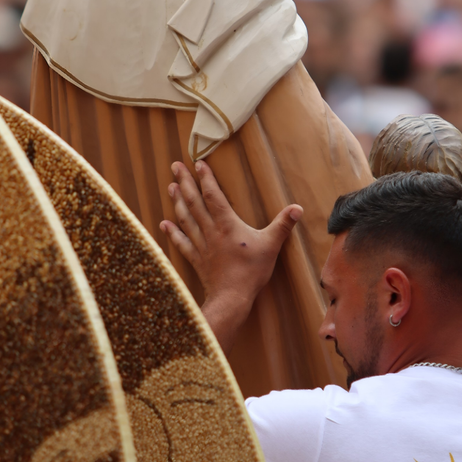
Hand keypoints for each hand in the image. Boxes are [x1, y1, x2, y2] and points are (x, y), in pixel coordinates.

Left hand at [160, 160, 301, 353]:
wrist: (232, 298)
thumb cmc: (251, 271)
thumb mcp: (271, 245)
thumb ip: (282, 225)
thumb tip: (297, 208)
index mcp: (227, 224)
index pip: (214, 196)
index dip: (205, 178)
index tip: (198, 163)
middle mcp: (210, 231)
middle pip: (194, 202)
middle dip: (184, 183)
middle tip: (175, 166)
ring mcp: (201, 245)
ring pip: (185, 219)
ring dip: (177, 202)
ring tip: (171, 187)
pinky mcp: (197, 259)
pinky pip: (181, 242)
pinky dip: (172, 232)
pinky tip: (164, 223)